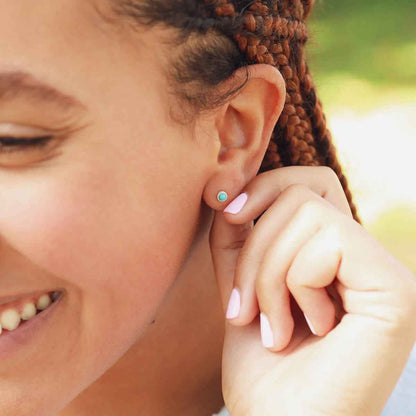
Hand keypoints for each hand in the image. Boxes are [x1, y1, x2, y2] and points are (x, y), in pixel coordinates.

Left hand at [209, 166, 415, 415]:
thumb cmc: (262, 368)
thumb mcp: (240, 287)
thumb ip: (237, 239)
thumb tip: (227, 189)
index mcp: (335, 256)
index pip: (308, 183)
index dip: (264, 186)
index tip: (226, 214)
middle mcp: (365, 257)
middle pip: (301, 193)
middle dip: (255, 247)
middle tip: (244, 308)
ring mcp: (384, 270)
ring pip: (307, 214)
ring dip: (269, 275)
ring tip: (273, 327)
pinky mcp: (394, 289)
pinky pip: (328, 243)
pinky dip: (297, 285)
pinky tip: (309, 328)